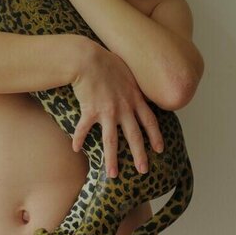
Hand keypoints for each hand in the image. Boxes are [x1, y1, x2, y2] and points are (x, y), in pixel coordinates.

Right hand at [71, 42, 163, 177]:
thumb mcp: (128, 71)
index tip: (160, 149)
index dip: (155, 136)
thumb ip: (133, 83)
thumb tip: (138, 89)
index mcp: (134, 98)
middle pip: (134, 136)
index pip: (150, 121)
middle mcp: (124, 108)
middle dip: (140, 155)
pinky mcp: (90, 111)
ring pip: (112, 140)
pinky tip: (75, 149)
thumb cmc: (107, 60)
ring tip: (113, 175)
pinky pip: (84, 129)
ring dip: (112, 159)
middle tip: (144, 170)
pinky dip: (79, 139)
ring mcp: (107, 112)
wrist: (88, 59)